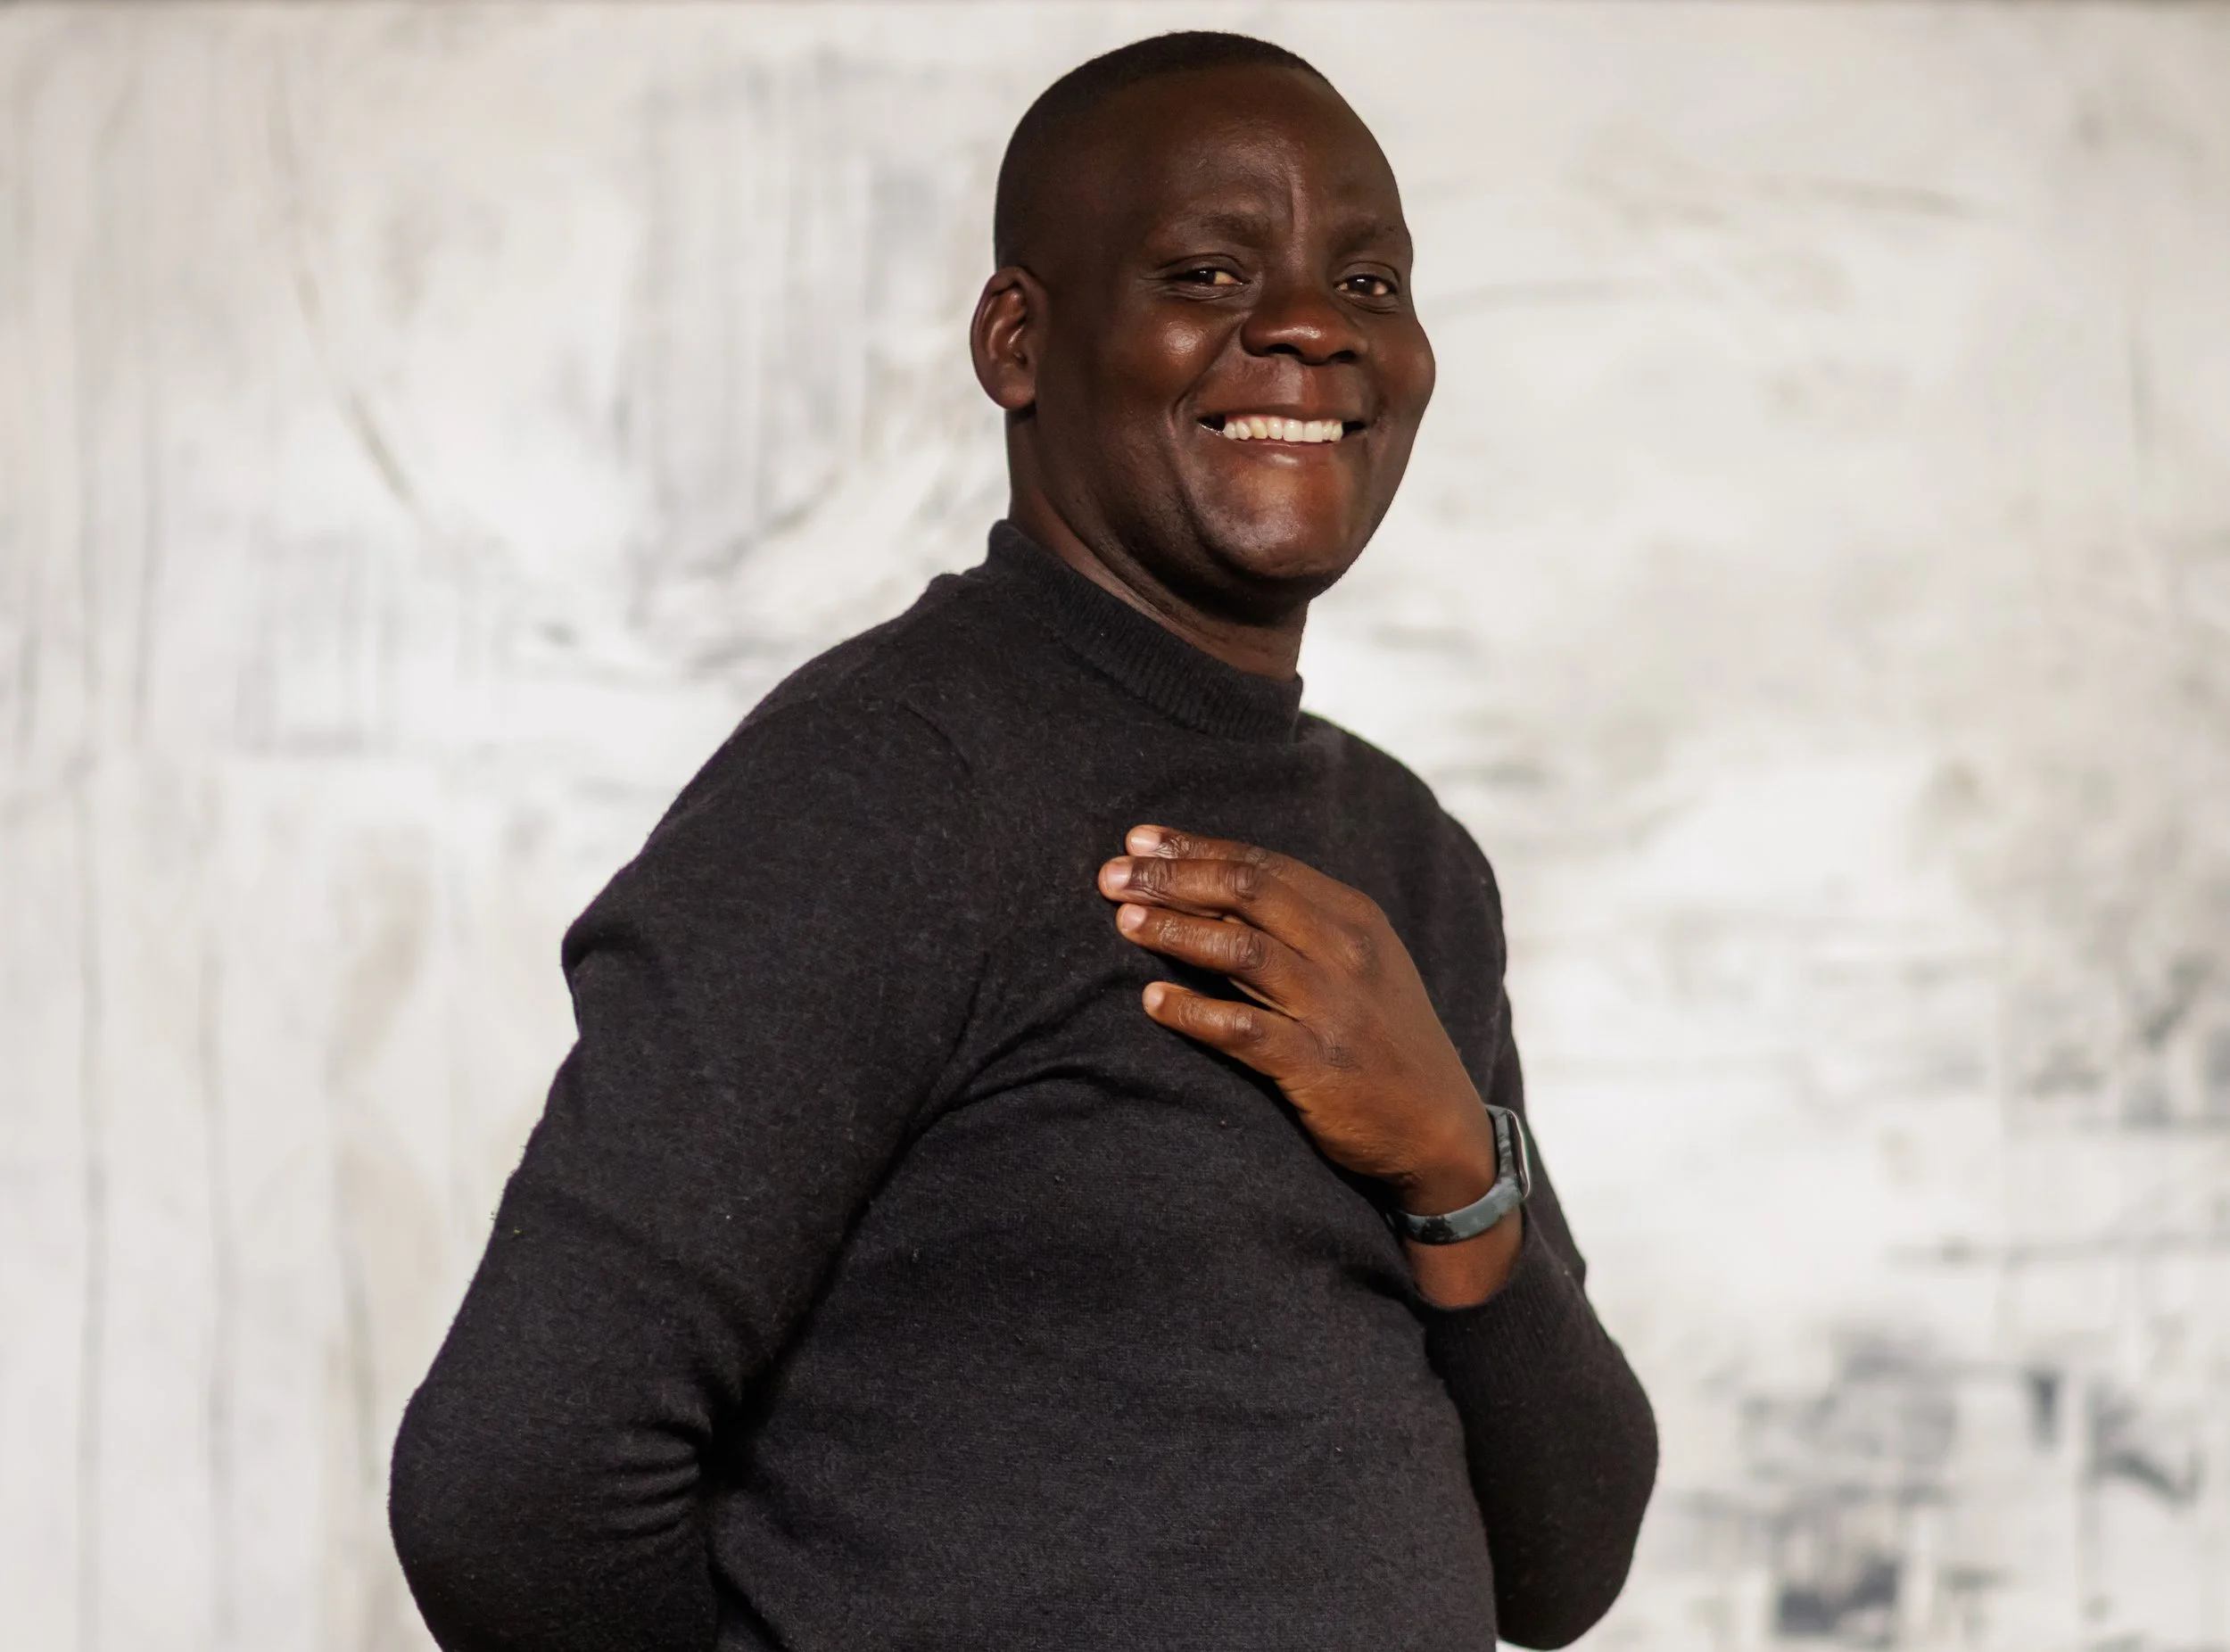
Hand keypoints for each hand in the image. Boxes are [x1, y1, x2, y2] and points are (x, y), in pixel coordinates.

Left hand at [1098, 825, 1522, 1304]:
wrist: (1438, 1127)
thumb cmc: (1382, 1037)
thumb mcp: (1360, 965)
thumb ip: (1301, 925)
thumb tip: (1209, 887)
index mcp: (1354, 917)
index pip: (1263, 865)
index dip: (1195, 849)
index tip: (1139, 842)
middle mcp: (1346, 952)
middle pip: (1246, 893)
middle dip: (1172, 878)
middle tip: (1110, 876)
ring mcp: (1333, 1008)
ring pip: (1239, 950)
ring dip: (1174, 931)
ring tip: (1123, 921)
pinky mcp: (1318, 1065)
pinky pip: (1242, 1029)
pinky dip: (1192, 1011)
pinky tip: (1151, 1001)